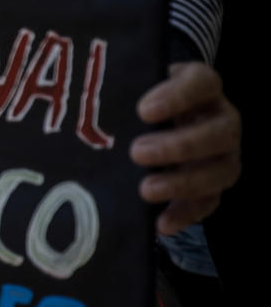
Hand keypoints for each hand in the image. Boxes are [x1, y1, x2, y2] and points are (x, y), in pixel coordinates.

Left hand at [130, 61, 240, 234]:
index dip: (178, 96)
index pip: (202, 82)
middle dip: (180, 145)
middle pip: (220, 132)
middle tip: (137, 153)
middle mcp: (222, 119)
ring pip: (222, 171)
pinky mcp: (216, 185)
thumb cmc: (139, 95)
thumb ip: (122, 87)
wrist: (150, 119)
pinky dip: (185, 214)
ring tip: (145, 191)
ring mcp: (224, 153)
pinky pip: (210, 202)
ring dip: (183, 183)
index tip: (143, 111)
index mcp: (202, 85)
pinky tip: (160, 224)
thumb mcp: (134, 83)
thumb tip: (81, 100)